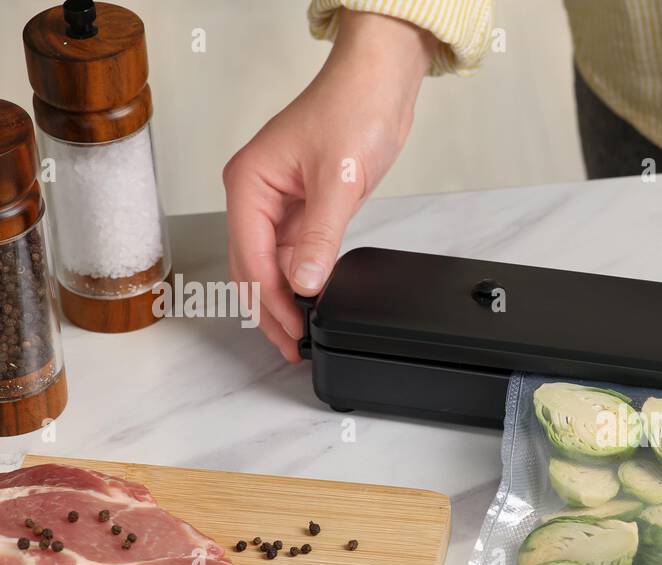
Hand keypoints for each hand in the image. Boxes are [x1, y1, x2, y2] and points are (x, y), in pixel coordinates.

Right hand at [223, 10, 436, 360]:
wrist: (379, 86)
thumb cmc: (351, 110)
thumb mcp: (338, 181)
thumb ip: (320, 236)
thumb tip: (303, 283)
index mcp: (248, 183)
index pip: (250, 257)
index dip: (269, 301)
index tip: (292, 333)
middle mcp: (256, 193)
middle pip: (252, 266)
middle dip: (269, 309)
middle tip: (292, 348)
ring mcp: (278, 201)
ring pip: (272, 263)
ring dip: (284, 299)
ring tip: (300, 335)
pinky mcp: (304, 205)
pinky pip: (294, 251)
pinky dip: (301, 278)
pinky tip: (312, 302)